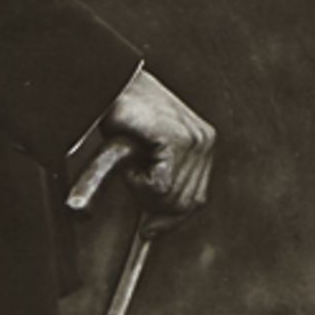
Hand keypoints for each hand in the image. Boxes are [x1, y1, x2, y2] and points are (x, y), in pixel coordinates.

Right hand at [69, 70, 216, 220]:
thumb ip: (161, 182)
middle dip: (154, 206)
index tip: (151, 229)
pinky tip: (132, 158)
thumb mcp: (148, 155)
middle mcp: (204, 141)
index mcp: (203, 143)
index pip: (196, 197)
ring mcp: (194, 140)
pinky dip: (137, 180)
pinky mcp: (177, 141)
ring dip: (142, 188)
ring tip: (131, 163)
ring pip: (171, 197)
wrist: (110, 85)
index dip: (172, 219)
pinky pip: (159, 186)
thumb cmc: (122, 115)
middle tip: (134, 182)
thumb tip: (155, 226)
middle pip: (186, 203)